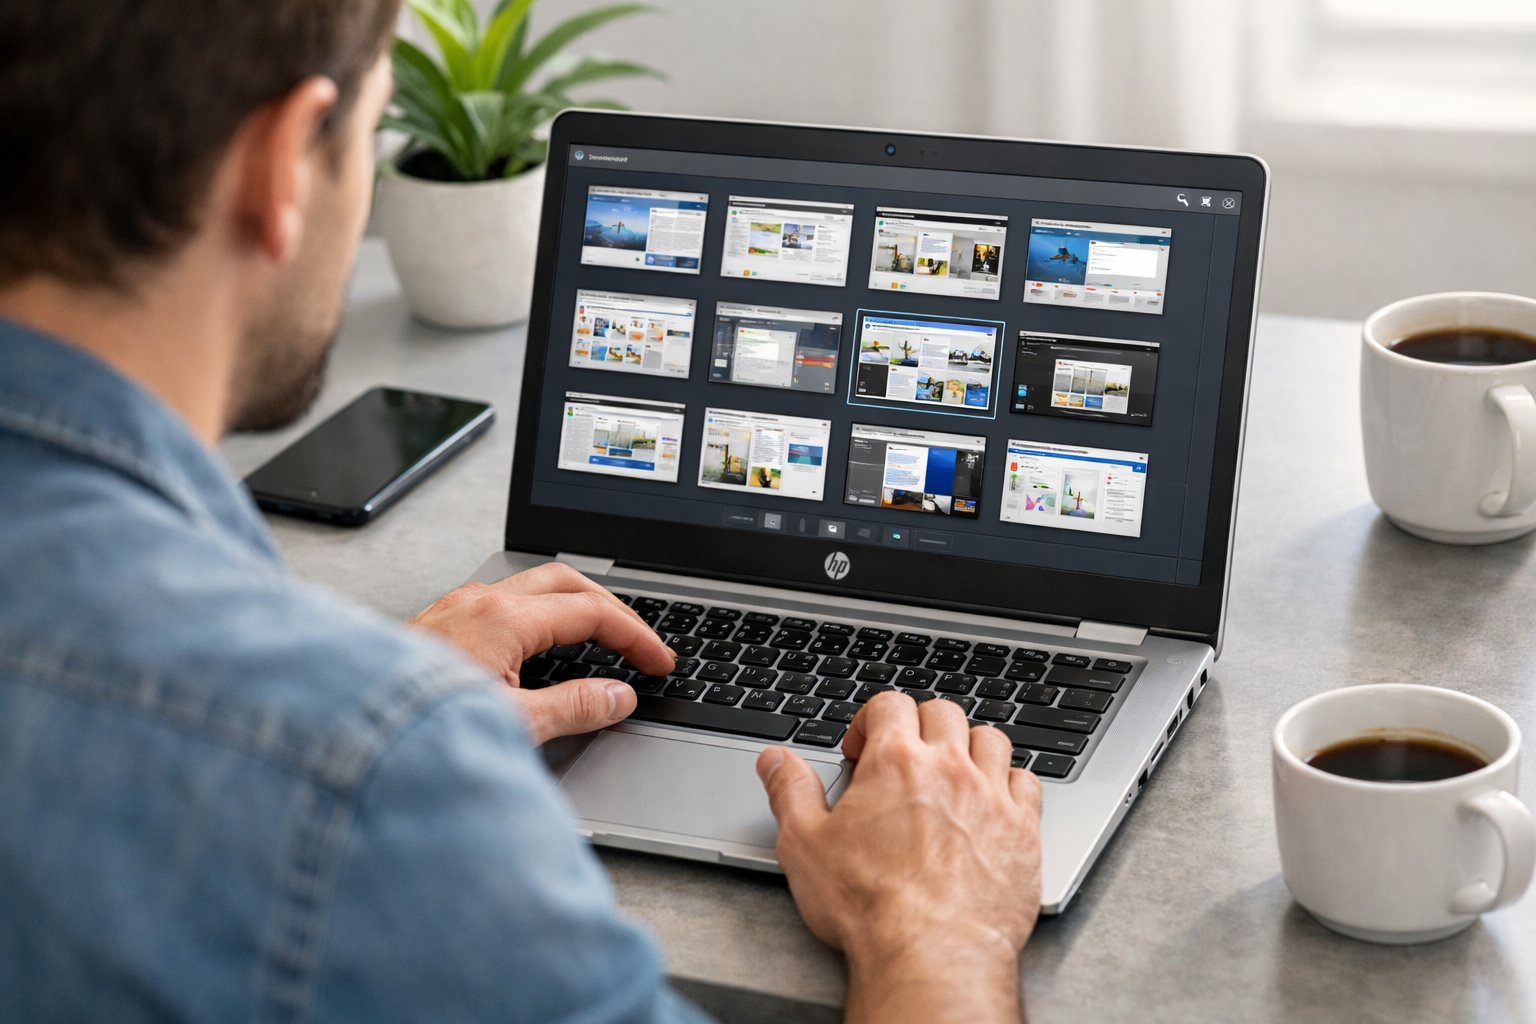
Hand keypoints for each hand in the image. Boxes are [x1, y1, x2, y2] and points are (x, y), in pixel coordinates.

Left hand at [409, 562, 672, 743]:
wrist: (340, 731)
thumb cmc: (412, 730)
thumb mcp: (512, 724)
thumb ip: (573, 707)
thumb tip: (617, 697)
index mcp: (504, 618)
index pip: (591, 612)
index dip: (636, 636)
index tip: (658, 663)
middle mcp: (478, 603)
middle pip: (566, 582)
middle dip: (611, 608)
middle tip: (639, 641)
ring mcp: (454, 610)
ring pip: (530, 589)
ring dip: (572, 609)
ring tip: (598, 641)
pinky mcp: (436, 627)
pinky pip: (502, 606)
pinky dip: (538, 619)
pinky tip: (539, 651)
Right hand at [757, 692, 1041, 1023]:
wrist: (932, 955)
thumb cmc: (870, 906)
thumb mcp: (805, 845)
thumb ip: (790, 791)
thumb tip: (775, 760)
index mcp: (896, 762)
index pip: (890, 704)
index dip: (871, 720)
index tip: (863, 749)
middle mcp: (949, 768)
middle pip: (944, 713)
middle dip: (920, 727)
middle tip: (904, 759)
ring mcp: (992, 797)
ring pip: (991, 741)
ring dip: (969, 748)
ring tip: (950, 775)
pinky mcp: (1023, 832)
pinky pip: (1027, 784)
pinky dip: (1010, 785)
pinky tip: (993, 804)